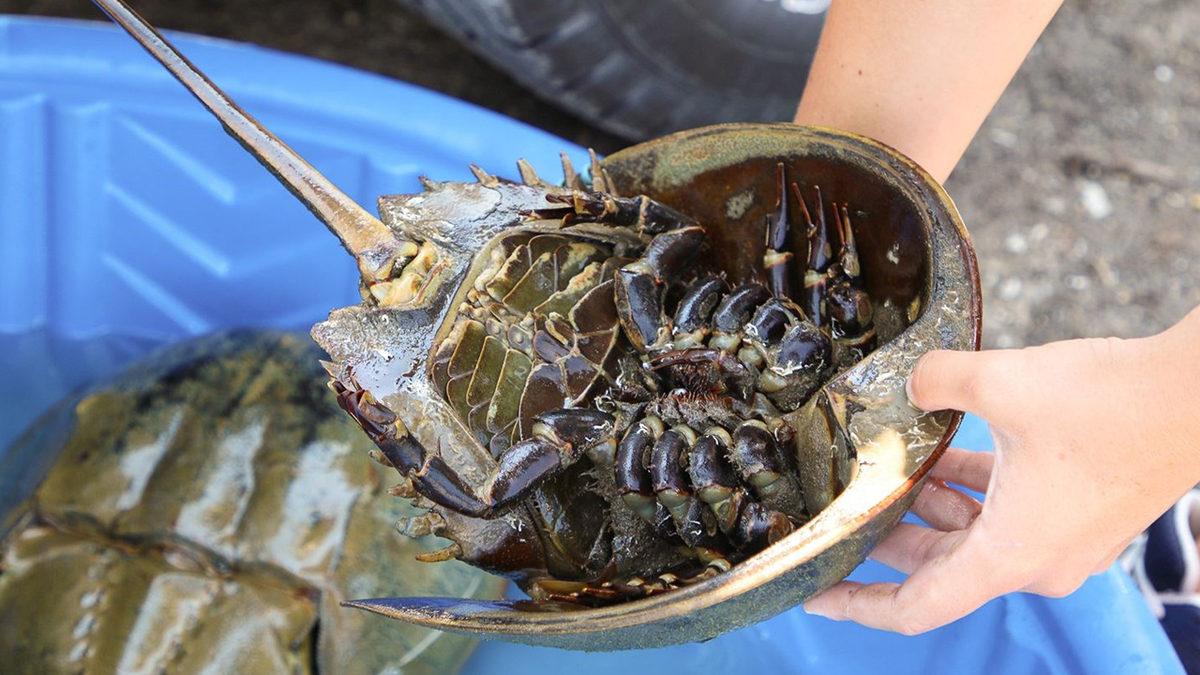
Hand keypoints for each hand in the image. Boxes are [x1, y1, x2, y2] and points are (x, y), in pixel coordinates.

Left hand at [804, 308, 1199, 634]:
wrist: (1197, 395)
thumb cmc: (1111, 402)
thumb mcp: (1003, 382)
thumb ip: (936, 380)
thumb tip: (909, 382)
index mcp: (1010, 555)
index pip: (916, 605)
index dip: (859, 605)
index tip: (816, 593)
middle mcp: (1034, 562)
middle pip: (937, 566)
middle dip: (886, 539)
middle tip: (839, 512)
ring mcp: (1059, 540)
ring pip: (971, 534)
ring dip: (929, 505)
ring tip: (884, 468)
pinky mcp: (1075, 513)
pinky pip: (1003, 512)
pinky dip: (971, 488)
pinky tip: (942, 450)